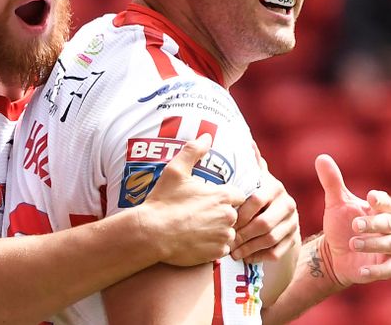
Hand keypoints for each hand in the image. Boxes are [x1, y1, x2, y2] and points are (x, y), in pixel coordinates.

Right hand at [141, 134, 244, 266]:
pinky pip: (222, 249)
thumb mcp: (175, 170)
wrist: (151, 234)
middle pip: (234, 214)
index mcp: (222, 196)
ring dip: (219, 230)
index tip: (212, 198)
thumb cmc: (163, 201)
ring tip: (199, 228)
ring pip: (229, 232)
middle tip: (202, 213)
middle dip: (222, 213)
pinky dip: (213, 246)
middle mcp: (228, 217)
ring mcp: (223, 237)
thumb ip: (193, 150)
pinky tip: (198, 240)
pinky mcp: (216, 254)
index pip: (238, 195)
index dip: (226, 196)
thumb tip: (207, 135)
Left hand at [231, 146, 298, 262]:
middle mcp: (288, 204)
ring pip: (270, 239)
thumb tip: (247, 141)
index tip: (225, 220)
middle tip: (227, 241)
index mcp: (275, 186)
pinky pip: (276, 252)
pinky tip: (245, 258)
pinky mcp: (293, 239)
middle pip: (264, 223)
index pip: (257, 200)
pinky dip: (259, 256)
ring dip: (249, 248)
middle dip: (243, 234)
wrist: (281, 213)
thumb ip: (252, 162)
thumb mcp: (256, 177)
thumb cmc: (259, 193)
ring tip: (232, 252)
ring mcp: (292, 222)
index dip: (240, 213)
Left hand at [315, 154, 390, 285]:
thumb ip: (332, 181)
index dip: (383, 201)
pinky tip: (361, 270)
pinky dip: (377, 271)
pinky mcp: (386, 268)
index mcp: (382, 212)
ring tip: (352, 243)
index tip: (370, 197)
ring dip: (374, 243)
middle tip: (355, 224)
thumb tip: (321, 157)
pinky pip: (389, 270)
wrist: (334, 253)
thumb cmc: (340, 225)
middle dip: (375, 224)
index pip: (390, 204)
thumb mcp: (335, 203)